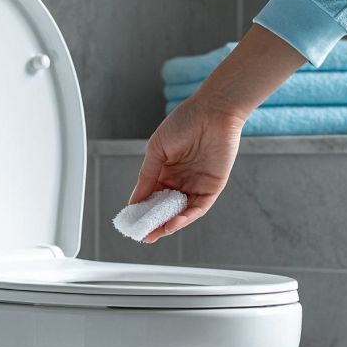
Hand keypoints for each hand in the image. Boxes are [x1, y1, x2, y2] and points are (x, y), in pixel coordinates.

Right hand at [126, 24, 306, 242]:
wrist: (214, 111)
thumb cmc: (184, 122)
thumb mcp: (156, 150)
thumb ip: (146, 177)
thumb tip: (134, 201)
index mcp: (165, 171)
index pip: (152, 196)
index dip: (142, 210)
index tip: (132, 222)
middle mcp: (180, 180)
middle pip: (166, 208)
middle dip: (155, 223)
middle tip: (143, 235)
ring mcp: (196, 184)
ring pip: (181, 211)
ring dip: (169, 224)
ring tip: (156, 233)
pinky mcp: (212, 187)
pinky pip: (198, 207)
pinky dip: (185, 217)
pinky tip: (172, 224)